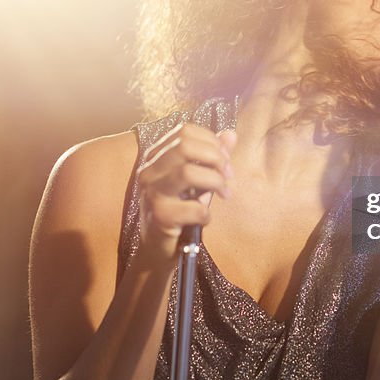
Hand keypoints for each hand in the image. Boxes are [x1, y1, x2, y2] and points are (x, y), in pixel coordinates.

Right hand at [136, 123, 236, 260]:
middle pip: (185, 145)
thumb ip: (211, 156)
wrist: (157, 248)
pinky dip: (207, 213)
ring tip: (224, 194)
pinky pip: (193, 208)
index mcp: (156, 156)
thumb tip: (230, 135)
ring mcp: (151, 193)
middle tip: (228, 176)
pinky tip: (204, 218)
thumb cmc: (178, 210)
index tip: (225, 159)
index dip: (211, 141)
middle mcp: (149, 170)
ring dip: (215, 182)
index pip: (185, 131)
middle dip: (216, 158)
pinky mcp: (159, 216)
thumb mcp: (196, 180)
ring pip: (188, 172)